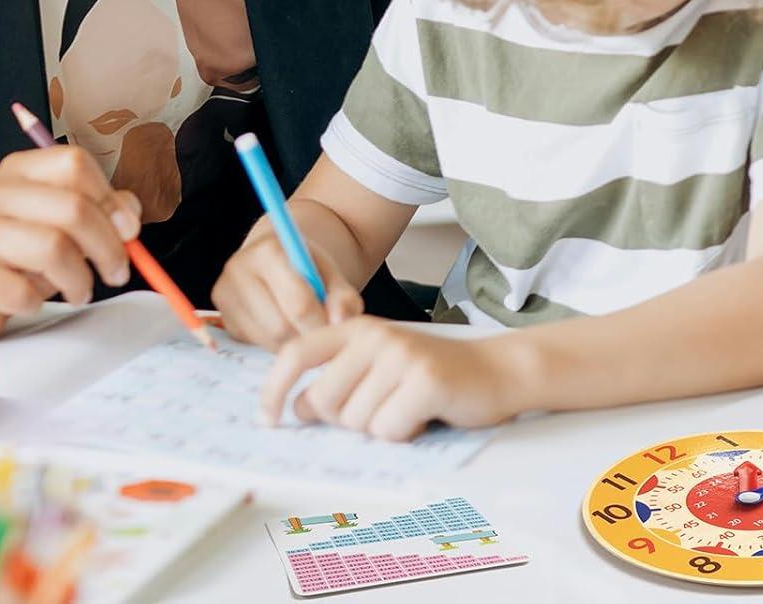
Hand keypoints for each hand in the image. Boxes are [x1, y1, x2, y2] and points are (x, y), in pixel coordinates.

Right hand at [0, 145, 141, 325]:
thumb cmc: (11, 250)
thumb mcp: (54, 221)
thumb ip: (95, 208)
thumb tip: (129, 213)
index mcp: (20, 170)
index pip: (74, 164)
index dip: (110, 199)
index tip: (129, 230)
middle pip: (72, 208)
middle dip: (108, 248)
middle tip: (117, 272)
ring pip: (53, 248)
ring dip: (79, 280)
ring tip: (79, 291)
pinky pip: (22, 292)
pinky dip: (36, 303)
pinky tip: (31, 300)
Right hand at [212, 234, 361, 350]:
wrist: (278, 259)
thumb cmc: (308, 268)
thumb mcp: (332, 275)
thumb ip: (343, 298)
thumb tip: (340, 322)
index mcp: (269, 250)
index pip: (299, 305)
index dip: (322, 325)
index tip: (334, 328)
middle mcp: (239, 269)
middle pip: (280, 328)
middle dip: (305, 337)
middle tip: (320, 332)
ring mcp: (225, 294)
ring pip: (267, 341)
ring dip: (291, 344)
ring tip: (302, 327)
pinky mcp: (222, 317)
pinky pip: (255, 345)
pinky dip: (274, 344)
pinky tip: (284, 328)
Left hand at [261, 318, 523, 438]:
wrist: (494, 371)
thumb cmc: (429, 376)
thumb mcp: (379, 365)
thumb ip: (340, 377)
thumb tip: (298, 408)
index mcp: (354, 328)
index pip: (296, 353)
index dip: (274, 389)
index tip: (268, 420)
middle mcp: (373, 335)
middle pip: (323, 400)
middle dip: (343, 421)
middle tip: (377, 411)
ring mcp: (399, 355)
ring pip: (356, 421)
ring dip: (379, 428)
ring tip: (404, 408)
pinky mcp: (425, 380)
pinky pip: (389, 429)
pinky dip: (403, 434)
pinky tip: (422, 416)